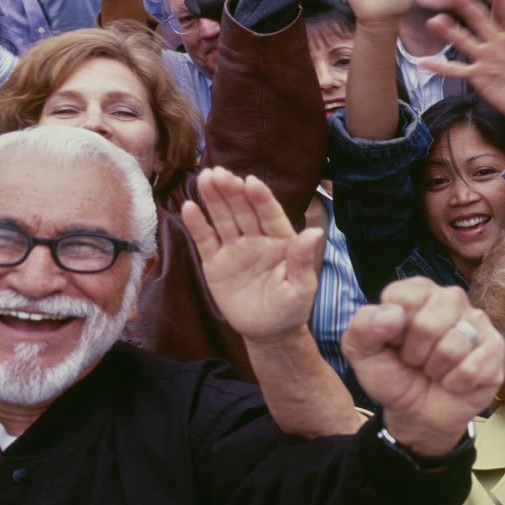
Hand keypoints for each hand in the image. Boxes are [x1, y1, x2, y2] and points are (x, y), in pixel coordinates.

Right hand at [182, 168, 325, 343]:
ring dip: (214, 198)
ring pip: (223, 218)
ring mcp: (235, 247)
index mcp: (282, 240)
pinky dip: (197, 224)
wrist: (267, 332)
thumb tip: (315, 232)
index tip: (251, 182)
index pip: (271, 214)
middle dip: (232, 191)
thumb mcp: (301, 287)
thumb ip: (302, 260)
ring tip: (205, 178)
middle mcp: (258, 238)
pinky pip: (205, 239)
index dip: (261, 198)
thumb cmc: (290, 308)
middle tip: (219, 173)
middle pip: (243, 210)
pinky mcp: (215, 261)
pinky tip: (189, 206)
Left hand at [344, 278, 503, 455]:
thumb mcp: (363, 353)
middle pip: (429, 323)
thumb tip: (392, 314)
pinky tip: (453, 381)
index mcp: (418, 293)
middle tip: (415, 361)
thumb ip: (363, 326)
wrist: (417, 414)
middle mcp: (451, 300)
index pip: (404, 296)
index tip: (393, 342)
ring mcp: (478, 323)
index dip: (392, 328)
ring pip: (453, 346)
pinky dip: (455, 383)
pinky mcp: (496, 349)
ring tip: (434, 371)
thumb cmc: (394, 376)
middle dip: (414, 353)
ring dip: (435, 370)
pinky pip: (472, 367)